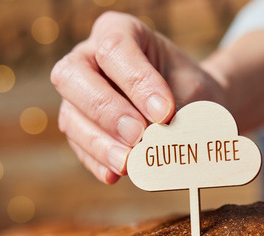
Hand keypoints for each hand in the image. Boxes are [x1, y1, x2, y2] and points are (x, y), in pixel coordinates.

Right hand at [51, 11, 225, 183]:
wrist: (192, 108)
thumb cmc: (189, 91)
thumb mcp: (192, 91)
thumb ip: (176, 110)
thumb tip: (160, 141)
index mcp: (118, 31)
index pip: (115, 49)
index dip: (137, 82)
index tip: (164, 112)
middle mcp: (88, 57)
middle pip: (73, 75)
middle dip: (106, 110)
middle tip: (138, 135)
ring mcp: (77, 95)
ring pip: (71, 116)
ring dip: (99, 143)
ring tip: (128, 163)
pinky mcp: (78, 128)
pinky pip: (78, 146)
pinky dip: (97, 161)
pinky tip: (114, 175)